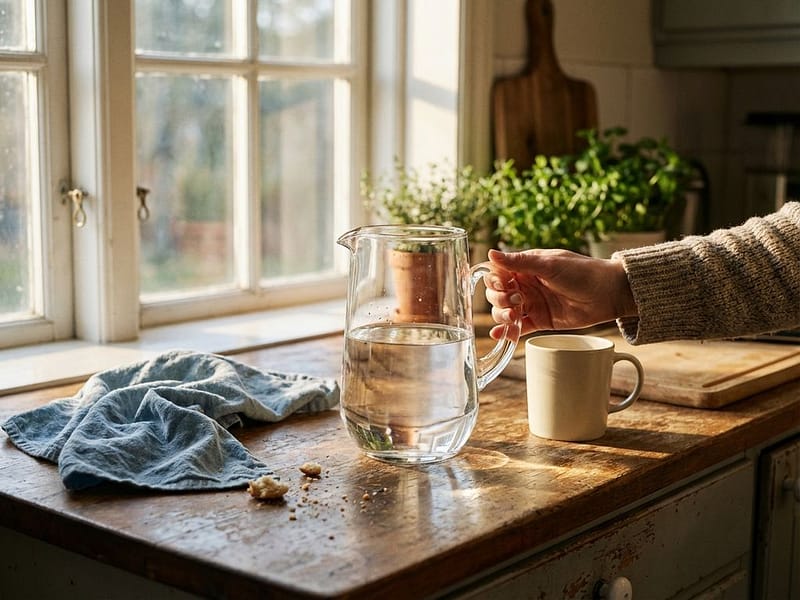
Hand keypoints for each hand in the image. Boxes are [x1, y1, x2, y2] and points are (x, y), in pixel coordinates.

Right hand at [483, 248, 636, 337]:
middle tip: (515, 302)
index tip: (503, 286)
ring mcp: (532, 303)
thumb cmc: (582, 272)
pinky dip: (507, 332)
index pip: (498, 273)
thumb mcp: (549, 265)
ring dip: (502, 316)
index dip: (494, 281)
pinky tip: (499, 335)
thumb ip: (519, 262)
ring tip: (513, 317)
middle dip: (499, 299)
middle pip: (497, 294)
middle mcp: (526, 285)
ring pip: (505, 311)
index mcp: (527, 266)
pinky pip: (519, 327)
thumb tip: (491, 253)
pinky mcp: (540, 320)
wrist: (608, 294)